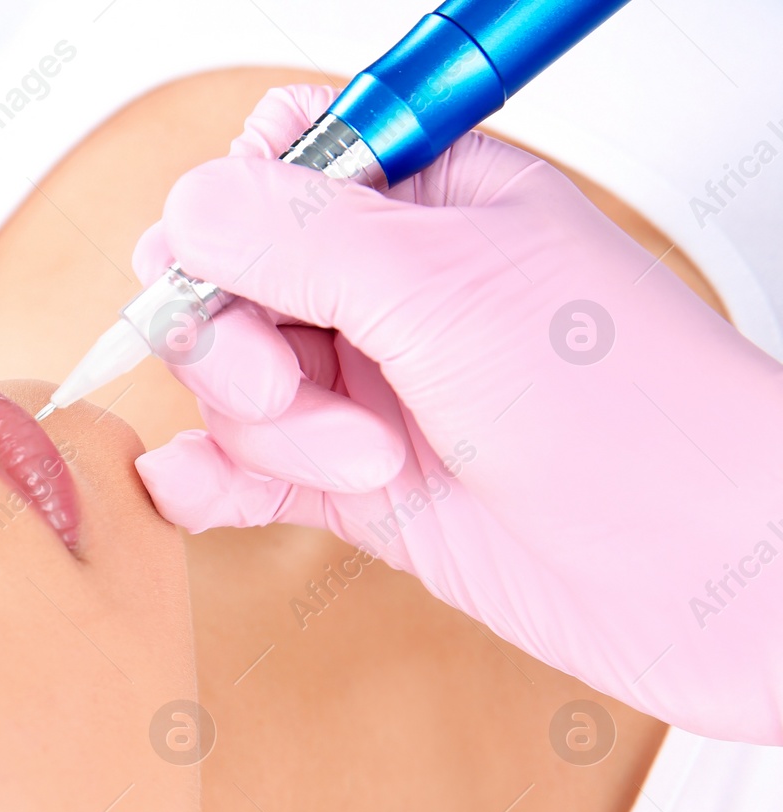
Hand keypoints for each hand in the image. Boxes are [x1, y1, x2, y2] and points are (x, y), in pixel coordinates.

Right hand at [134, 84, 782, 743]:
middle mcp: (388, 287)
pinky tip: (200, 494)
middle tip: (291, 382)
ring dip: (273, 431)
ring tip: (370, 461)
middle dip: (237, 342)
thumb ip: (300, 238)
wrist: (702, 573)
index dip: (230, 214)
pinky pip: (239, 469)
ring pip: (230, 384)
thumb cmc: (635, 414)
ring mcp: (368, 386)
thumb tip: (185, 209)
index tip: (238, 272)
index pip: (273, 162)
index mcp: (427, 196)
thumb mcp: (449, 289)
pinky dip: (209, 480)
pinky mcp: (353, 481)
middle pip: (225, 280)